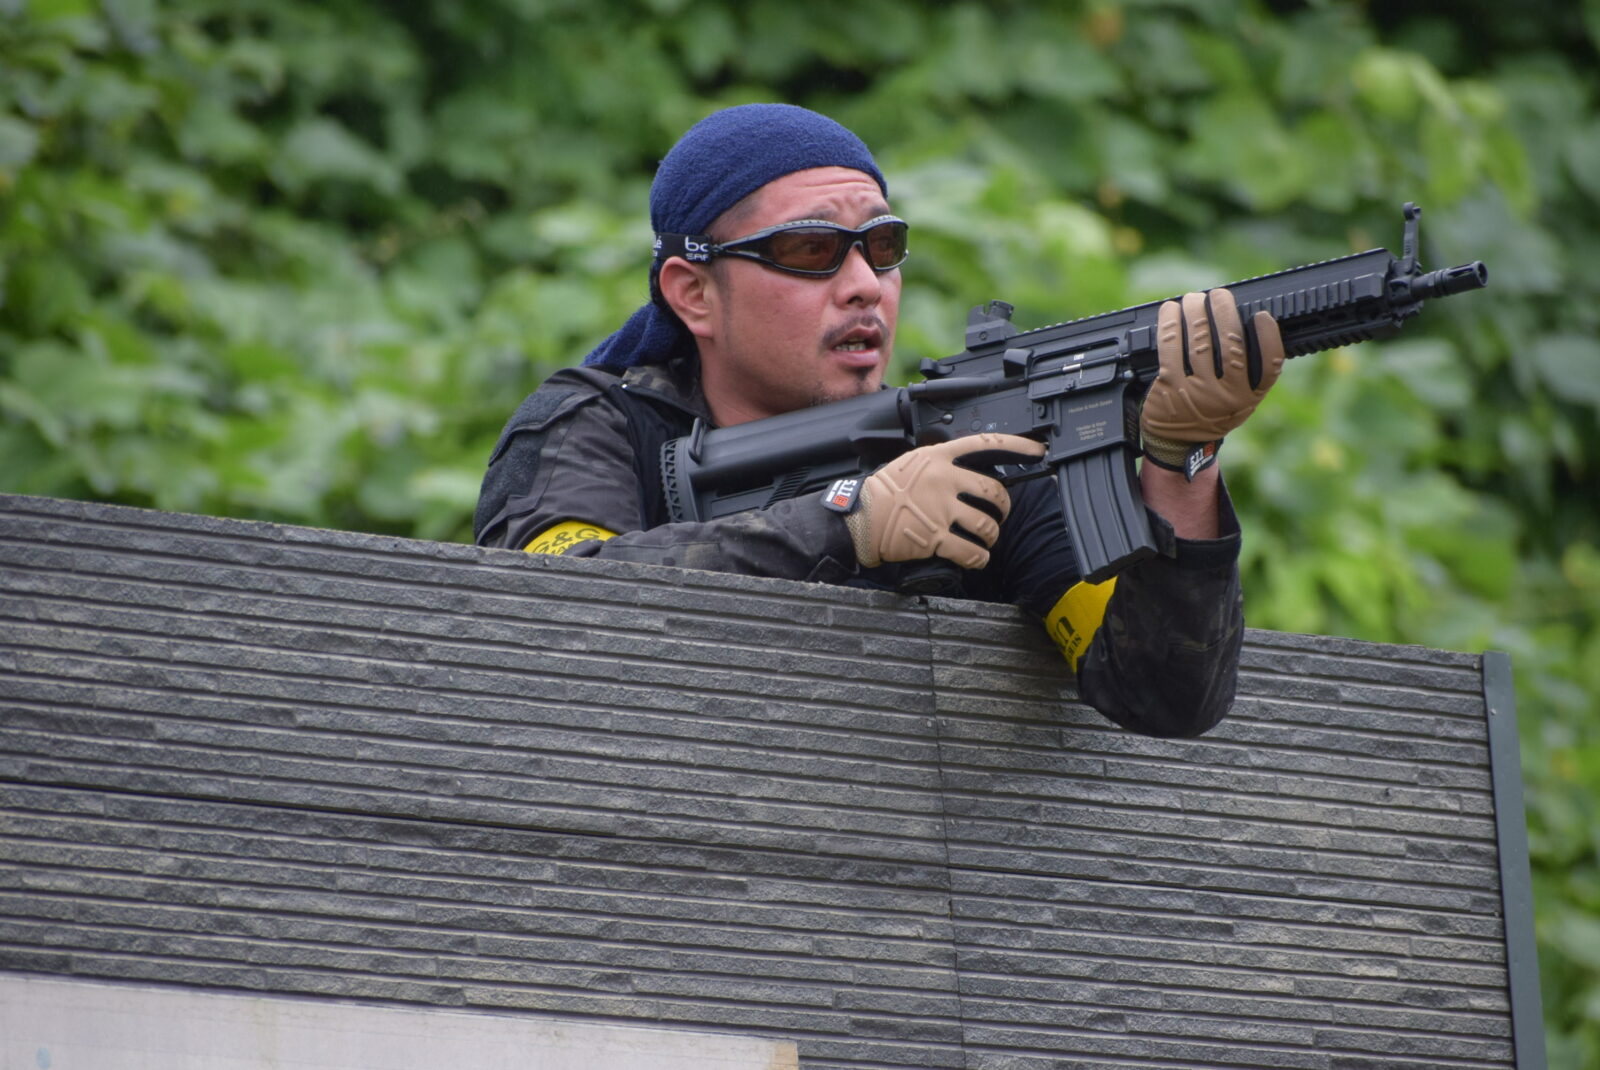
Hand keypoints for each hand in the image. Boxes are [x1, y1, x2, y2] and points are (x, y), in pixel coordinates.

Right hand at [846, 433, 1046, 568]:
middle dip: (1003, 508)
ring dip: (991, 536)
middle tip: (999, 514)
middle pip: (995, 492)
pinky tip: (977, 558)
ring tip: (985, 539)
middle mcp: (944, 480)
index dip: (1017, 446)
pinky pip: (971, 551)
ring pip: (987, 525)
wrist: (861, 517)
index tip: (1037, 450)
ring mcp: (941, 510)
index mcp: (939, 457)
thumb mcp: (914, 463)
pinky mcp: (936, 537)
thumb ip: (942, 463)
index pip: (986, 444)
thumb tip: (970, 470)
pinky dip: (979, 558)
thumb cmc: (886, 491)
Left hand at [1140, 288, 1284, 473]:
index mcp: (1249, 397)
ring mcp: (1198, 392)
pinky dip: (1171, 324)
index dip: (1269, 337)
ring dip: (1195, 312)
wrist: (1177, 442)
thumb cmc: (1209, 412)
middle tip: (1220, 295)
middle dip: (1225, 312)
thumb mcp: (1237, 402)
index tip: (1262, 315)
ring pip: (1199, 342)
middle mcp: (1226, 397)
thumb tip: (1239, 321)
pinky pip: (1170, 347)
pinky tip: (1171, 311)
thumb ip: (1245, 374)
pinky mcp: (1170, 387)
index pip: (1269, 366)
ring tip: (1194, 298)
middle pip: (1232, 347)